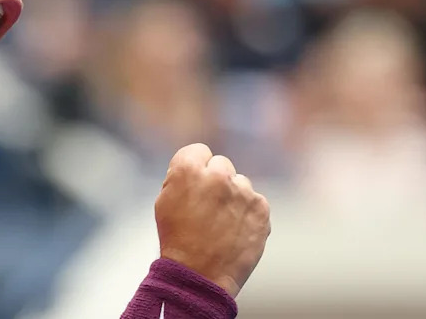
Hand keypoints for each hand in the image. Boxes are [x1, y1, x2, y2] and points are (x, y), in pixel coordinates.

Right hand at [155, 143, 270, 297]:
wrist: (199, 275)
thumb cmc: (177, 239)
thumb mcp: (164, 200)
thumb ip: (181, 177)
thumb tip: (198, 168)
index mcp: (188, 168)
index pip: (199, 150)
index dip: (195, 167)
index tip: (194, 183)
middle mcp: (218, 174)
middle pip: (221, 164)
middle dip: (216, 180)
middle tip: (208, 205)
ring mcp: (243, 191)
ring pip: (240, 183)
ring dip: (233, 196)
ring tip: (221, 222)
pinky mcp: (261, 208)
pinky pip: (255, 201)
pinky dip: (247, 213)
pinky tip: (235, 229)